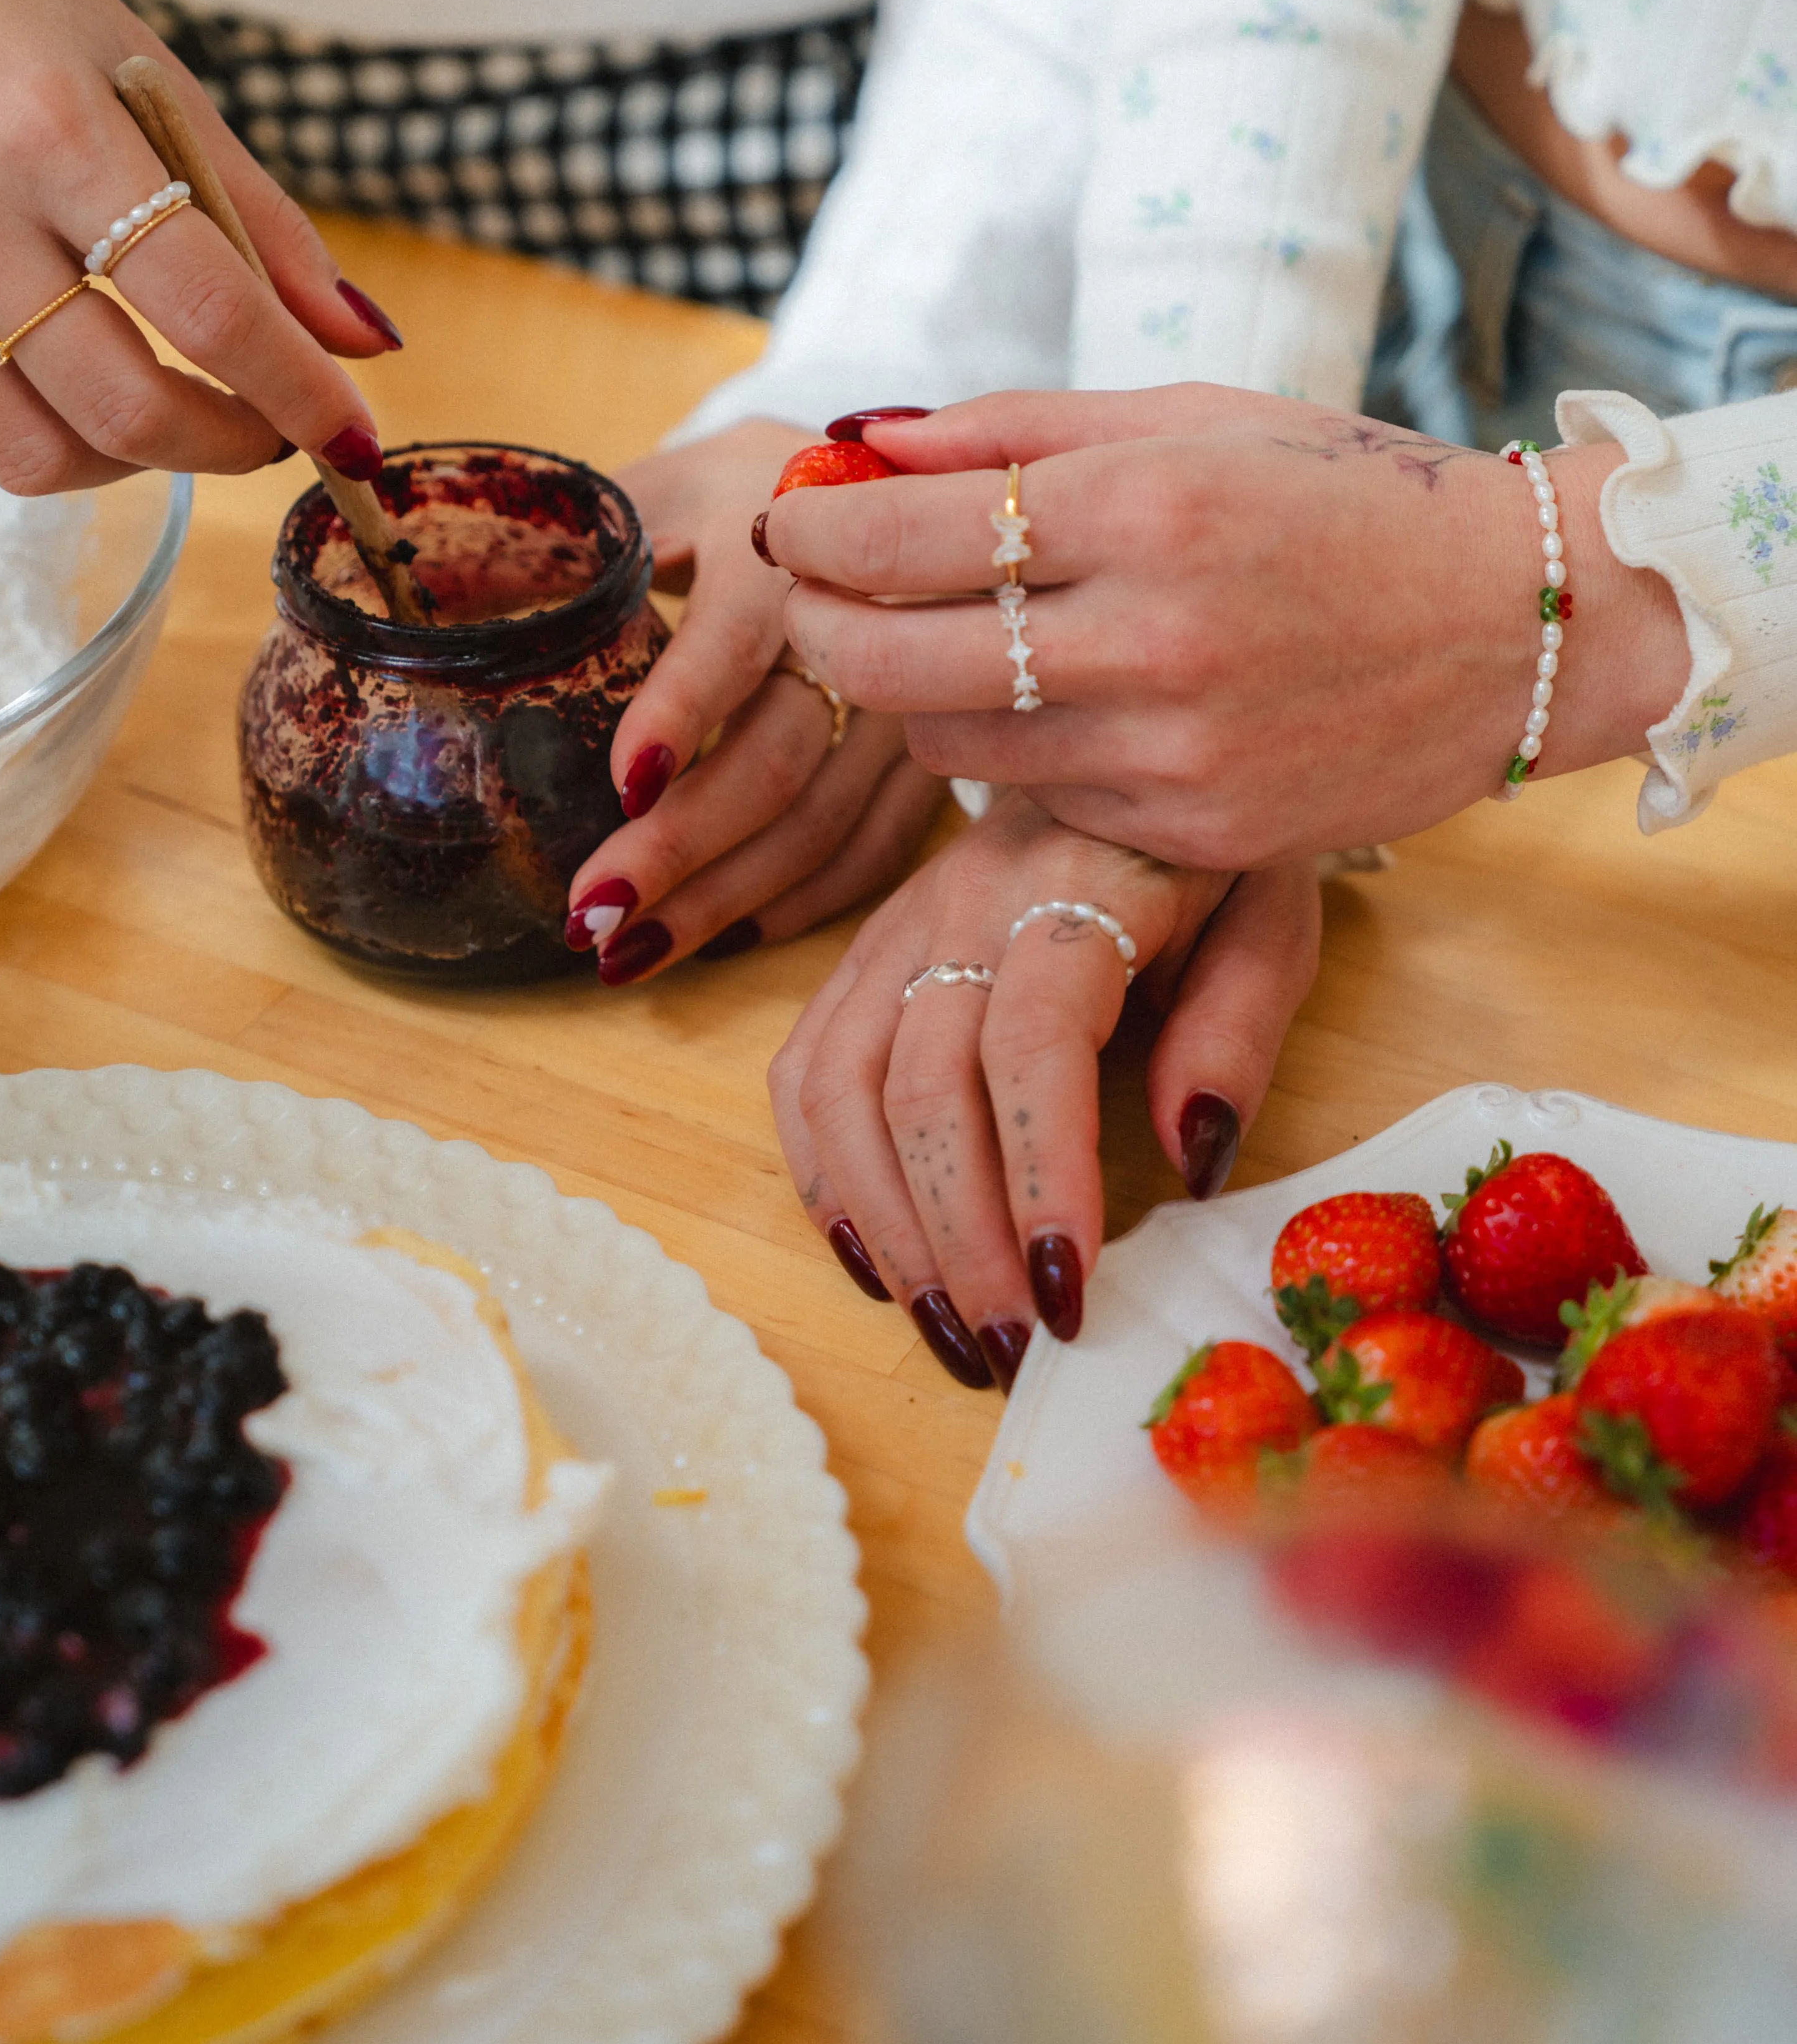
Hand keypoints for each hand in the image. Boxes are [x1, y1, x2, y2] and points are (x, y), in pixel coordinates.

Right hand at [0, 0, 397, 489]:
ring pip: (34, 456)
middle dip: (228, 447)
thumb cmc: (24, 20)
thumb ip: (265, 224)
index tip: (352, 435)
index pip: (210, 309)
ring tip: (166, 407)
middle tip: (269, 429)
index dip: (298, 393)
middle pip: (123, 410)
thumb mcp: (159, 87)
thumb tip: (365, 343)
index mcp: (53, 134)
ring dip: (130, 462)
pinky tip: (55, 373)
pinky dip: (30, 431)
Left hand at [561, 419, 944, 979]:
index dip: (683, 707)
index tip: (623, 783)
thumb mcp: (651, 487)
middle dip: (682, 845)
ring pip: (825, 821)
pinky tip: (721, 937)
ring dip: (723, 898)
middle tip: (588, 911)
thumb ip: (560, 543)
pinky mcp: (928, 754)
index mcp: (775, 529)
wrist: (872, 492)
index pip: (736, 631)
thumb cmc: (728, 495)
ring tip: (626, 951)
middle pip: (782, 752)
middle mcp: (862, 618)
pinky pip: (872, 849)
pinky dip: (796, 904)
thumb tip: (425, 603)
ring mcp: (908, 694)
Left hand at [765, 387, 1690, 865]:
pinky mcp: (1201, 832)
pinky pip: (1045, 800)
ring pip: (954, 744)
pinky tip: (1070, 706)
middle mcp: (1154, 636)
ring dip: (923, 696)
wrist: (1519, 626)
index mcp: (1147, 504)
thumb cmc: (1350, 497)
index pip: (905, 531)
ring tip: (961, 645)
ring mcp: (1178, 749)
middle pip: (894, 658)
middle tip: (821, 600)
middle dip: (825, 628)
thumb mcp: (1194, 420)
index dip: (820, 530)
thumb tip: (864, 439)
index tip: (796, 520)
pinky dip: (1025, 754)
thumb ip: (1017, 428)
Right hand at [770, 791, 1321, 1388]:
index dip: (1040, 1175)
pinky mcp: (861, 952)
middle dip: (960, 1237)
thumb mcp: (1271, 915)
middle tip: (1010, 1348)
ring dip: (883, 1226)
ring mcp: (897, 928)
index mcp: (1076, 886)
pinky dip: (822, 1173)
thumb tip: (1192, 1157)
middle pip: (921, 1086)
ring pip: (840, 1088)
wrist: (1115, 727)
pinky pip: (805, 1068)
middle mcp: (963, 904)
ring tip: (947, 1327)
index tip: (1068, 1291)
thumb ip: (1238, 1028)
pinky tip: (872, 1259)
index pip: (1033, 1043)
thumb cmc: (1207, 844)